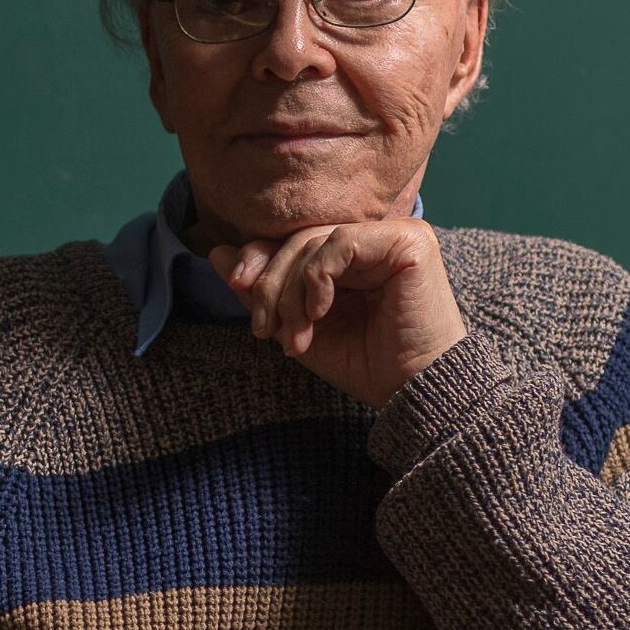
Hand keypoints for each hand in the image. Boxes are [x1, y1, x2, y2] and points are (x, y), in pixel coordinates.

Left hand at [209, 220, 467, 408]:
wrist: (414, 394)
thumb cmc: (367, 366)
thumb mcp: (300, 326)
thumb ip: (263, 290)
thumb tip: (216, 253)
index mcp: (355, 254)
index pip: (295, 238)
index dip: (259, 257)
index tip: (237, 286)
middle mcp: (376, 237)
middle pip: (300, 238)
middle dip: (270, 283)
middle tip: (263, 329)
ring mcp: (395, 235)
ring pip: (315, 240)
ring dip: (290, 292)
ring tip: (295, 337)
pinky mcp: (409, 241)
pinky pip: (340, 243)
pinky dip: (317, 278)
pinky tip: (319, 313)